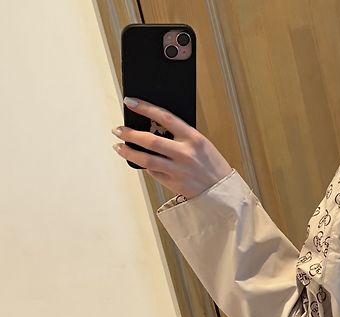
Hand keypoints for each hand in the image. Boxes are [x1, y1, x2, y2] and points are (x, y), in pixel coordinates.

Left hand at [112, 97, 231, 197]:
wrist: (222, 191)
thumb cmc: (212, 165)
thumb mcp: (201, 144)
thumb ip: (181, 136)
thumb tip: (154, 128)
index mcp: (193, 138)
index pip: (164, 117)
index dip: (145, 108)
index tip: (130, 102)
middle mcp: (184, 153)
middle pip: (150, 140)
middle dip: (129, 134)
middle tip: (118, 130)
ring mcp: (178, 170)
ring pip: (146, 160)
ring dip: (129, 152)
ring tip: (118, 147)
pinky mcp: (173, 184)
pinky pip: (153, 173)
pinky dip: (144, 166)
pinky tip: (138, 161)